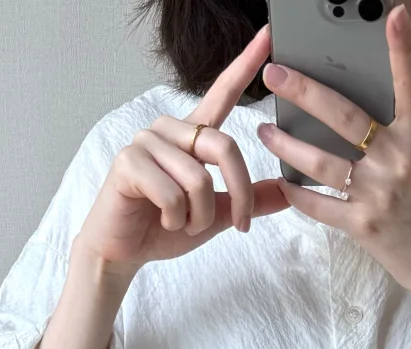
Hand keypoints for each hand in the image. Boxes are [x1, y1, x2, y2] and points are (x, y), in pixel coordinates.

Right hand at [77, 24, 287, 277]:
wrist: (123, 251)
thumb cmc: (163, 227)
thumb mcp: (216, 215)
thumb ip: (248, 200)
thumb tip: (287, 192)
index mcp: (192, 134)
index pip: (222, 92)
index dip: (245, 63)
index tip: (268, 34)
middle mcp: (169, 128)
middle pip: (225, 147)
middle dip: (241, 195)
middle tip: (240, 225)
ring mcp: (146, 141)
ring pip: (199, 180)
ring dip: (200, 217)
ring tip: (182, 223)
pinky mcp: (128, 161)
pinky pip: (172, 196)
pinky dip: (175, 220)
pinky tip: (161, 221)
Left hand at [257, 2, 410, 305]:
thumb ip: (394, 134)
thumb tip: (351, 109)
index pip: (410, 84)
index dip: (402, 49)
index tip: (392, 15)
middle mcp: (398, 161)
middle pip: (344, 116)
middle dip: (304, 92)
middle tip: (274, 74)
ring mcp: (379, 194)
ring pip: (321, 161)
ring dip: (287, 145)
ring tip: (265, 130)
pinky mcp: (363, 226)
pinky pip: (320, 205)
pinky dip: (297, 194)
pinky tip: (280, 182)